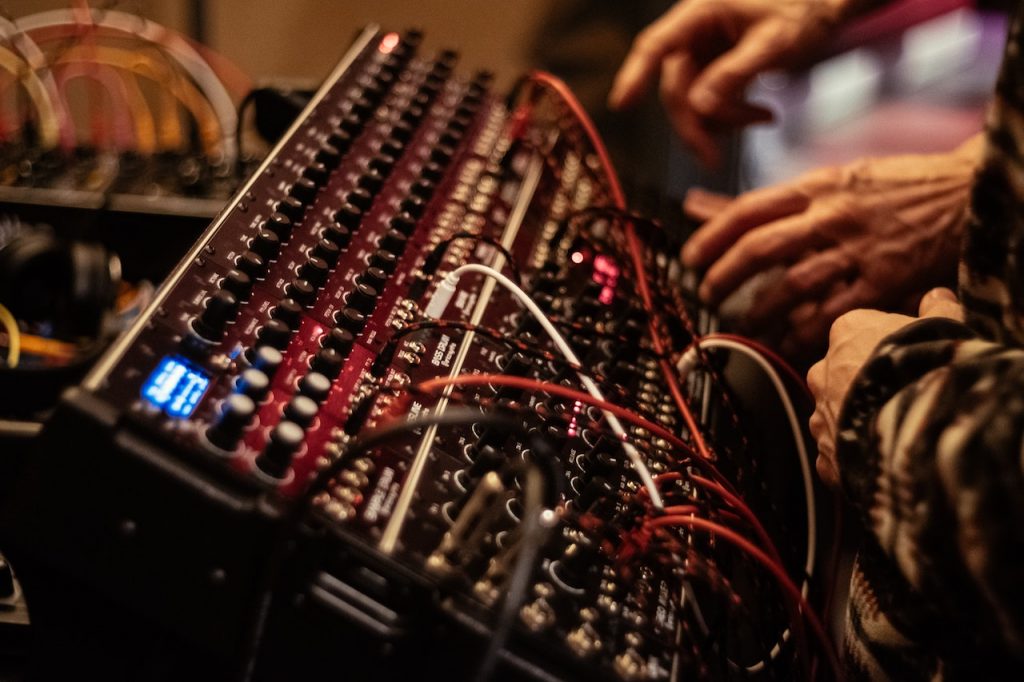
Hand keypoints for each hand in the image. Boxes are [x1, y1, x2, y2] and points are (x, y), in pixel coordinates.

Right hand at [608, 0, 847, 167]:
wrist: (826, 7)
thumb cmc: (803, 10)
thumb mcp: (774, 42)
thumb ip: (734, 74)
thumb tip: (698, 106)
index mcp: (701, 13)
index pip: (655, 45)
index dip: (634, 75)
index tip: (621, 105)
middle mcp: (694, 33)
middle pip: (675, 88)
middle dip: (696, 125)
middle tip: (714, 159)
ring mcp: (704, 53)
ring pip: (693, 102)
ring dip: (721, 122)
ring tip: (764, 119)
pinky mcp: (715, 69)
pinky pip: (710, 103)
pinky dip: (731, 117)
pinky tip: (763, 116)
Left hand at [682, 137, 980, 353]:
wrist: (973, 191)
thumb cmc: (900, 188)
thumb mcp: (837, 180)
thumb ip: (773, 202)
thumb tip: (697, 202)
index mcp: (820, 186)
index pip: (748, 209)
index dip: (710, 237)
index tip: (689, 259)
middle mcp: (834, 214)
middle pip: (760, 248)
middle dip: (723, 277)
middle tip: (707, 296)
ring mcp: (861, 248)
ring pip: (793, 283)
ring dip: (759, 310)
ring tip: (743, 322)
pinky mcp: (887, 279)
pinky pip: (835, 311)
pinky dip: (805, 330)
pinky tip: (787, 340)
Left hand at [807, 288, 962, 487]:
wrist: (918, 426)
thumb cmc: (929, 367)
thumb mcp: (945, 326)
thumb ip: (938, 309)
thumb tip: (937, 295)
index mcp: (846, 332)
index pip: (861, 332)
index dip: (889, 346)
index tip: (911, 357)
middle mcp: (822, 372)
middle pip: (843, 373)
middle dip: (865, 382)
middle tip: (902, 396)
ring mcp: (820, 415)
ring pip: (836, 414)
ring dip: (858, 420)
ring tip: (895, 430)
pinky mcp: (825, 455)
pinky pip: (837, 453)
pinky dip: (854, 457)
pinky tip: (880, 459)